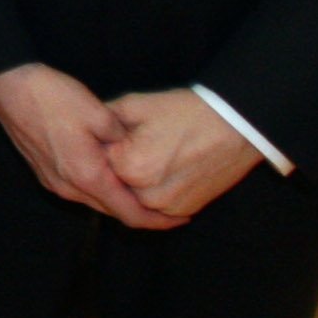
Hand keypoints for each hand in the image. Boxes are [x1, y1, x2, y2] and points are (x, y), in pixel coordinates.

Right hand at [0, 62, 169, 226]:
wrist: (8, 87)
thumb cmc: (52, 97)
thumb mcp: (99, 113)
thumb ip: (124, 139)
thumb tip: (138, 151)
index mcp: (87, 176)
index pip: (129, 214)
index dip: (158, 221)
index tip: (182, 218)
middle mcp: (69, 188)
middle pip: (113, 212)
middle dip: (142, 212)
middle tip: (170, 203)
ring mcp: (53, 182)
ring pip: (95, 201)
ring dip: (120, 199)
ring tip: (144, 188)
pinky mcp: (45, 173)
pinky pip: (80, 190)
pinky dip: (101, 188)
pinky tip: (111, 172)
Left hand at [102, 87, 265, 220]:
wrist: (235, 127)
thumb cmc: (185, 112)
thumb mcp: (135, 105)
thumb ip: (102, 121)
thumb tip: (82, 127)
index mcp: (129, 166)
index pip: (98, 163)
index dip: (99, 148)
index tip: (104, 137)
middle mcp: (146, 194)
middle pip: (115, 184)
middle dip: (113, 168)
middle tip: (128, 147)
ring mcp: (167, 207)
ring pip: (134, 199)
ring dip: (131, 183)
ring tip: (146, 157)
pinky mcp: (184, 211)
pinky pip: (156, 207)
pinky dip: (152, 193)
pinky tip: (159, 170)